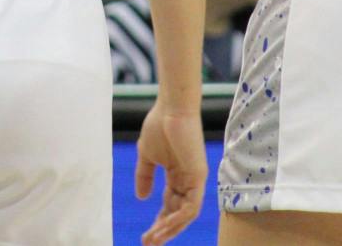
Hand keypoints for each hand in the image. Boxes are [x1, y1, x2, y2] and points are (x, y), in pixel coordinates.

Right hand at [133, 103, 205, 245]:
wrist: (171, 108)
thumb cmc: (159, 126)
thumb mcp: (146, 156)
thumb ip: (145, 177)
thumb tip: (142, 198)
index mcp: (177, 175)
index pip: (170, 205)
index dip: (159, 221)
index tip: (146, 234)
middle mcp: (189, 181)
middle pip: (178, 213)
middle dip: (163, 230)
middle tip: (147, 243)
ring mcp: (195, 180)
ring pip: (185, 214)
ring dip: (169, 229)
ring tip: (153, 239)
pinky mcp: (199, 177)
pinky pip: (191, 206)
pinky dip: (178, 218)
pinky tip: (163, 226)